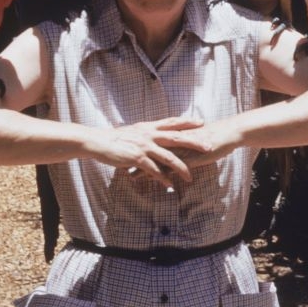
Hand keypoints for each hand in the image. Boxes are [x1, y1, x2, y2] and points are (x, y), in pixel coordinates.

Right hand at [92, 117, 211, 188]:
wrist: (98, 141)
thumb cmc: (114, 138)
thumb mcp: (133, 131)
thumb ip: (145, 133)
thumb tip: (154, 134)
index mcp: (149, 127)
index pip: (172, 122)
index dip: (187, 122)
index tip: (201, 122)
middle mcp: (149, 134)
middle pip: (177, 137)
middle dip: (194, 142)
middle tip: (209, 147)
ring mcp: (144, 146)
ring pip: (168, 157)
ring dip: (181, 168)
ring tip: (190, 177)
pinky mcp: (137, 158)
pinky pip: (154, 170)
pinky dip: (163, 178)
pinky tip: (169, 184)